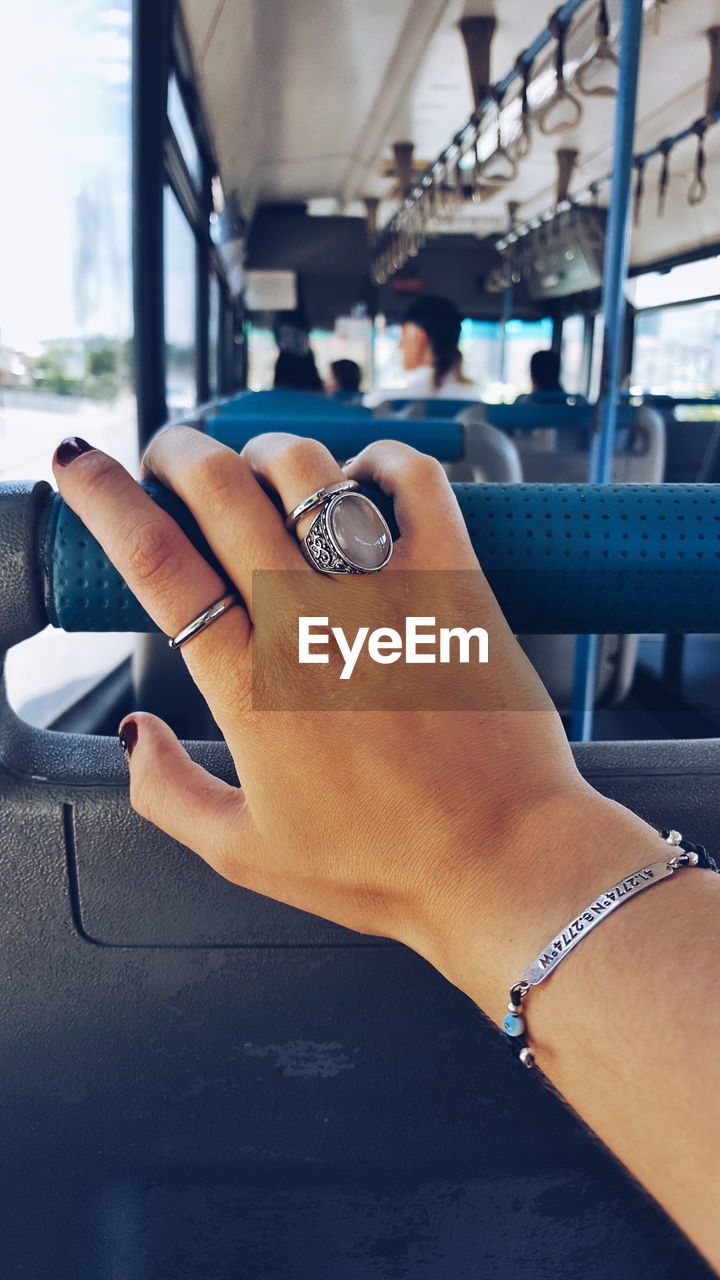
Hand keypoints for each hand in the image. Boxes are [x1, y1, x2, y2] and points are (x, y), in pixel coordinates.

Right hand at [53, 428, 596, 1004]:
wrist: (502, 863)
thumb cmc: (383, 863)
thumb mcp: (245, 853)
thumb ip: (166, 793)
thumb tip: (131, 735)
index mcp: (247, 683)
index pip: (154, 560)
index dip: (102, 497)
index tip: (76, 464)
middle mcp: (309, 622)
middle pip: (220, 489)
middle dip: (177, 453)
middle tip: (169, 460)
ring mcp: (386, 594)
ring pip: (308, 470)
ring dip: (266, 453)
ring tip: (260, 471)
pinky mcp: (457, 581)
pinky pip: (415, 481)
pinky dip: (381, 461)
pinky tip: (364, 479)